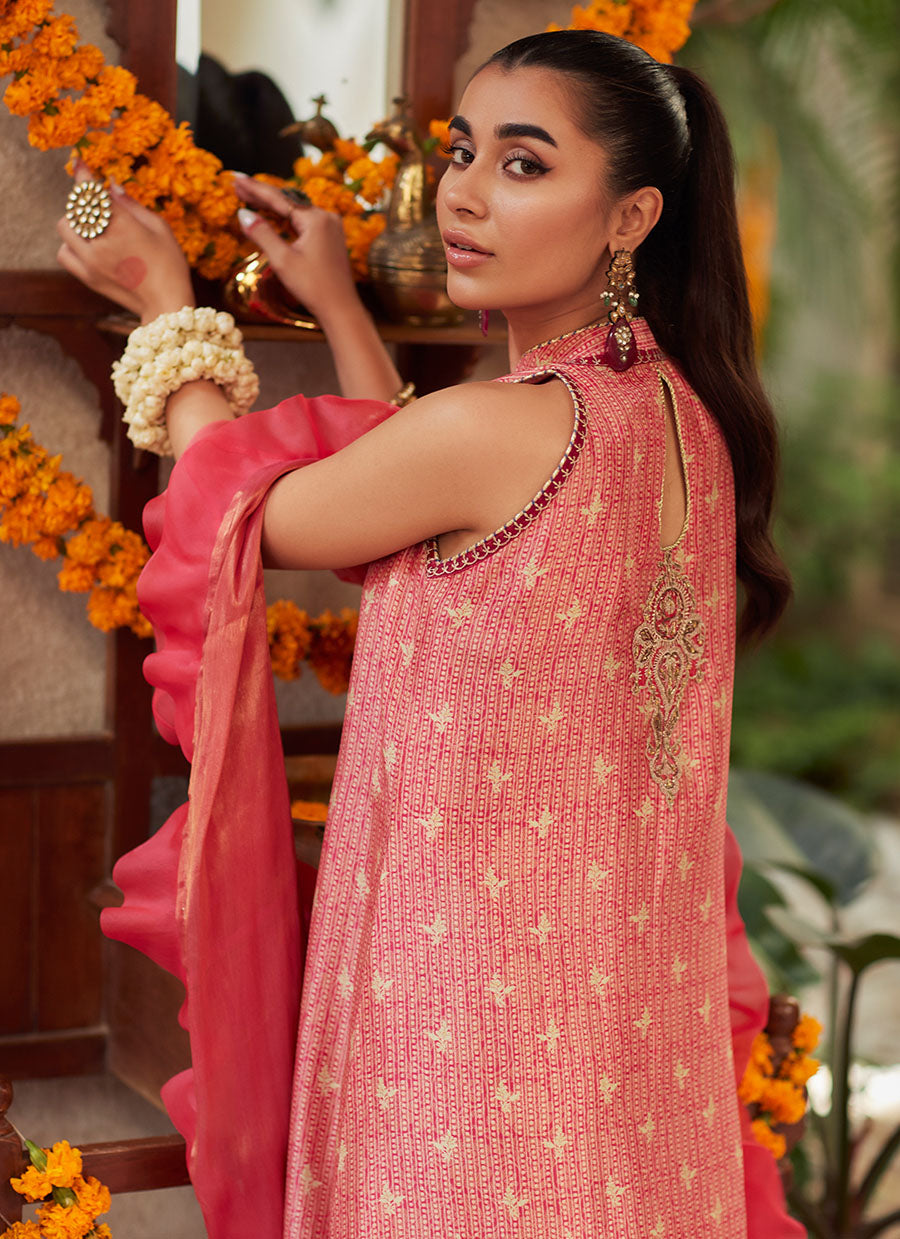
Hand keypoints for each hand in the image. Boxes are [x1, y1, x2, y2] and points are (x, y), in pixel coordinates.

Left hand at [56, 161, 194, 321]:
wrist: (166, 305)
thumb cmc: (170, 265)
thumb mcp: (160, 228)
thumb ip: (132, 205)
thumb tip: (110, 186)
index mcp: (123, 226)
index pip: (93, 192)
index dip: (83, 174)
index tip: (78, 162)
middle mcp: (102, 242)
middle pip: (76, 207)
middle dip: (86, 201)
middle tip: (100, 204)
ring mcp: (91, 261)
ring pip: (65, 227)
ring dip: (75, 221)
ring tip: (94, 227)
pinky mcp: (88, 277)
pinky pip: (64, 253)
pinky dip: (70, 244)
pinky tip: (86, 246)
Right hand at [232, 174, 358, 326]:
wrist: (341, 309)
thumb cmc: (313, 288)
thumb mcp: (283, 261)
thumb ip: (262, 234)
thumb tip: (243, 213)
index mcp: (316, 219)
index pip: (279, 198)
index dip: (255, 188)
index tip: (235, 177)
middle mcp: (326, 217)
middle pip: (288, 201)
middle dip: (261, 194)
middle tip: (237, 184)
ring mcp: (331, 226)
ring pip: (296, 210)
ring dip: (273, 205)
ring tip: (249, 196)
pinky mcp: (331, 237)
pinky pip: (304, 221)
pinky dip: (286, 218)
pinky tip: (272, 215)